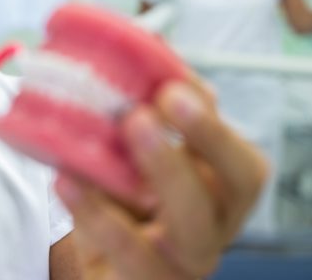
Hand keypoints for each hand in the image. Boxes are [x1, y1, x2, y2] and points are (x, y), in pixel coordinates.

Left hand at [55, 76, 267, 279]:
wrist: (104, 264)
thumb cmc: (131, 202)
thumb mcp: (143, 158)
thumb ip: (153, 114)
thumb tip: (150, 52)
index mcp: (220, 195)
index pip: (243, 166)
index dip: (213, 130)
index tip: (172, 88)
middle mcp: (212, 232)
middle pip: (228, 198)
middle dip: (194, 147)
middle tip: (146, 112)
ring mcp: (181, 267)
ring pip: (189, 235)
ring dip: (151, 182)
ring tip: (108, 143)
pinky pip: (130, 260)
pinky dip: (97, 218)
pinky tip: (67, 182)